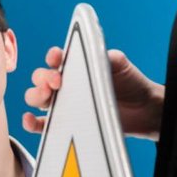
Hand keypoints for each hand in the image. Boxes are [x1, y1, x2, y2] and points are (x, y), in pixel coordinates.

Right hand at [22, 47, 164, 139]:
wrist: (145, 110)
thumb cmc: (132, 84)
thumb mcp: (120, 64)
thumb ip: (106, 56)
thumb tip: (94, 51)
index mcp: (76, 66)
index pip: (56, 59)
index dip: (53, 57)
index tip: (58, 59)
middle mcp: (66, 84)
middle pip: (40, 79)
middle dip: (42, 78)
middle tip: (57, 82)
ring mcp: (64, 104)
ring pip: (36, 98)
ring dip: (35, 96)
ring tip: (46, 97)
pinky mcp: (65, 124)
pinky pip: (42, 125)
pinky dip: (31, 123)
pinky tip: (30, 119)